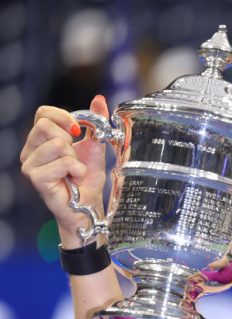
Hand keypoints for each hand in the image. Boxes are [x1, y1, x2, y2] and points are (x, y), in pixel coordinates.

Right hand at [20, 95, 109, 247]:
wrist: (89, 203)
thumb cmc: (87, 177)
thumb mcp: (95, 145)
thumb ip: (95, 122)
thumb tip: (99, 99)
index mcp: (40, 140)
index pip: (42, 113)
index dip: (63, 116)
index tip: (78, 130)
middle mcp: (30, 151)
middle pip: (46, 126)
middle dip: (70, 141)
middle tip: (75, 157)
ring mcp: (30, 165)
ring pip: (57, 144)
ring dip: (75, 158)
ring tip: (74, 171)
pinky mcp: (37, 179)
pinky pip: (62, 162)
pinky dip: (76, 169)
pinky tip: (74, 179)